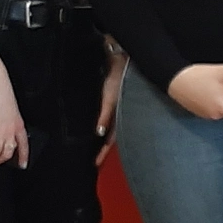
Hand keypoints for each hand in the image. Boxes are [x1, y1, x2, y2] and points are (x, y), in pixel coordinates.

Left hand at [97, 47, 126, 167]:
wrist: (127, 58)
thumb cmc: (120, 77)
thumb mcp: (110, 97)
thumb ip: (105, 115)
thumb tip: (98, 133)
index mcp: (122, 116)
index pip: (110, 140)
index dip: (103, 153)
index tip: (95, 164)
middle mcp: (122, 115)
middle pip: (112, 137)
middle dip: (105, 149)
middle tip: (97, 160)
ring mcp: (122, 108)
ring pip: (114, 129)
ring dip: (107, 138)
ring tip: (99, 147)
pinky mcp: (119, 101)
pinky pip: (114, 118)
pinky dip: (108, 125)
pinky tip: (103, 126)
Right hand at [168, 62, 222, 120]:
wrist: (173, 78)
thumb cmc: (197, 76)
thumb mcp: (221, 71)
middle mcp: (215, 115)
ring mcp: (205, 115)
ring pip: (222, 110)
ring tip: (222, 86)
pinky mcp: (197, 111)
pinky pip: (212, 109)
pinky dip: (215, 101)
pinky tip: (211, 88)